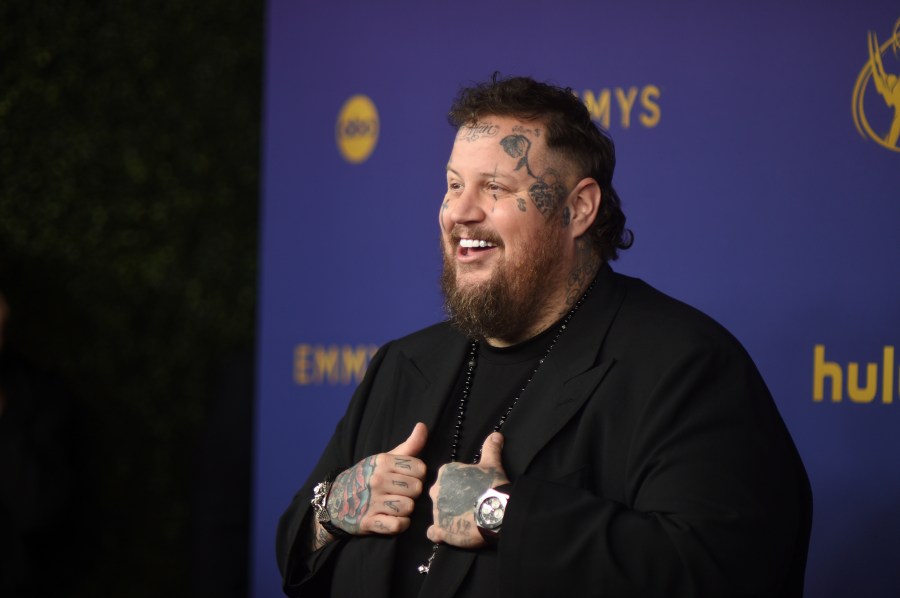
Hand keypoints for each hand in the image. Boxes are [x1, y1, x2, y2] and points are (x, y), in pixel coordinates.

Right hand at [326, 422, 427, 535]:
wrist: (335, 499)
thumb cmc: (367, 477)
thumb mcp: (385, 459)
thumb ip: (409, 445)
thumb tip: (423, 426)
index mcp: (383, 462)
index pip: (420, 469)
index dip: (418, 475)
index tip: (409, 478)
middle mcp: (377, 480)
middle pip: (416, 489)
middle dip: (413, 493)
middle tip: (402, 493)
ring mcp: (372, 502)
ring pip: (408, 507)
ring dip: (406, 510)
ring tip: (397, 506)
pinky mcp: (369, 522)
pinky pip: (397, 525)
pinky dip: (400, 524)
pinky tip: (394, 519)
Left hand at [427, 432, 509, 548]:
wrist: (497, 511)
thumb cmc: (493, 485)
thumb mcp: (492, 464)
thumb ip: (491, 448)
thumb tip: (496, 434)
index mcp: (445, 472)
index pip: (447, 478)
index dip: (459, 484)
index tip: (470, 489)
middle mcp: (436, 490)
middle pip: (442, 495)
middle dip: (452, 499)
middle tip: (469, 504)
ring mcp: (437, 511)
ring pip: (439, 513)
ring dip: (449, 516)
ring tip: (466, 519)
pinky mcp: (441, 530)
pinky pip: (434, 532)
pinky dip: (440, 533)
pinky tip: (451, 532)